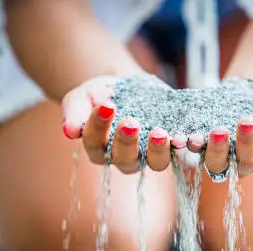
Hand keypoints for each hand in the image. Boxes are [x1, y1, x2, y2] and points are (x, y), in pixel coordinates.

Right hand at [61, 76, 183, 173]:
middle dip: (128, 142)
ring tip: (159, 133)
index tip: (105, 106)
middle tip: (130, 122)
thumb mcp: (82, 96)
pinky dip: (182, 145)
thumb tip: (69, 131)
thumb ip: (74, 112)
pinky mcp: (171, 145)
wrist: (127, 85)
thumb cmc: (100, 94)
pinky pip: (178, 152)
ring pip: (155, 163)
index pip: (95, 144)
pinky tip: (183, 136)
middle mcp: (124, 158)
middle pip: (126, 160)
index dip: (99, 127)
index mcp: (98, 149)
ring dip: (158, 150)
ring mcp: (150, 154)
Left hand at [187, 90, 252, 177]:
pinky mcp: (201, 148)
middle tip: (247, 121)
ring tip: (218, 131)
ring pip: (217, 163)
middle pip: (246, 162)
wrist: (250, 92)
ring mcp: (222, 159)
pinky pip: (194, 151)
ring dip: (216, 149)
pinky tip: (186, 136)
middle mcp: (246, 165)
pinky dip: (189, 144)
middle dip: (247, 142)